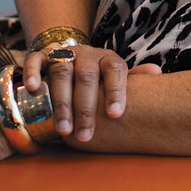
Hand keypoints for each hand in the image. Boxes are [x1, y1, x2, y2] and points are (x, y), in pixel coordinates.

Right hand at [22, 43, 139, 142]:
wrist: (69, 57)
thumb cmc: (97, 77)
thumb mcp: (114, 76)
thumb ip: (132, 78)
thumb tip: (157, 74)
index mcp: (106, 58)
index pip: (115, 69)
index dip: (116, 90)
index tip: (115, 115)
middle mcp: (86, 54)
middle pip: (87, 76)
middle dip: (86, 108)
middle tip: (85, 136)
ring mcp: (63, 53)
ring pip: (62, 72)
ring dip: (62, 102)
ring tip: (63, 130)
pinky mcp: (42, 55)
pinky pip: (36, 59)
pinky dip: (34, 72)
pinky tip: (34, 89)